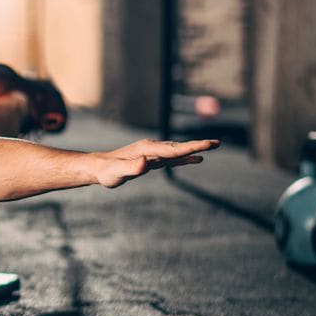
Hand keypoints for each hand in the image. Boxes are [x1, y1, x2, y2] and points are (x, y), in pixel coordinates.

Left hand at [94, 138, 218, 187]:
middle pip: (179, 147)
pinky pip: (172, 158)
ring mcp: (153, 153)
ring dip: (194, 149)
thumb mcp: (118, 172)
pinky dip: (185, 158)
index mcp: (148, 150)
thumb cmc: (107, 172)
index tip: (209, 144)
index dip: (192, 148)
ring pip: (178, 151)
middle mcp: (152, 148)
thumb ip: (131, 168)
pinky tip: (196, 159)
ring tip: (212, 146)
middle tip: (217, 143)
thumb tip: (145, 164)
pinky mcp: (152, 160)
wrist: (98, 168)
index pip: (174, 149)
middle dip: (198, 145)